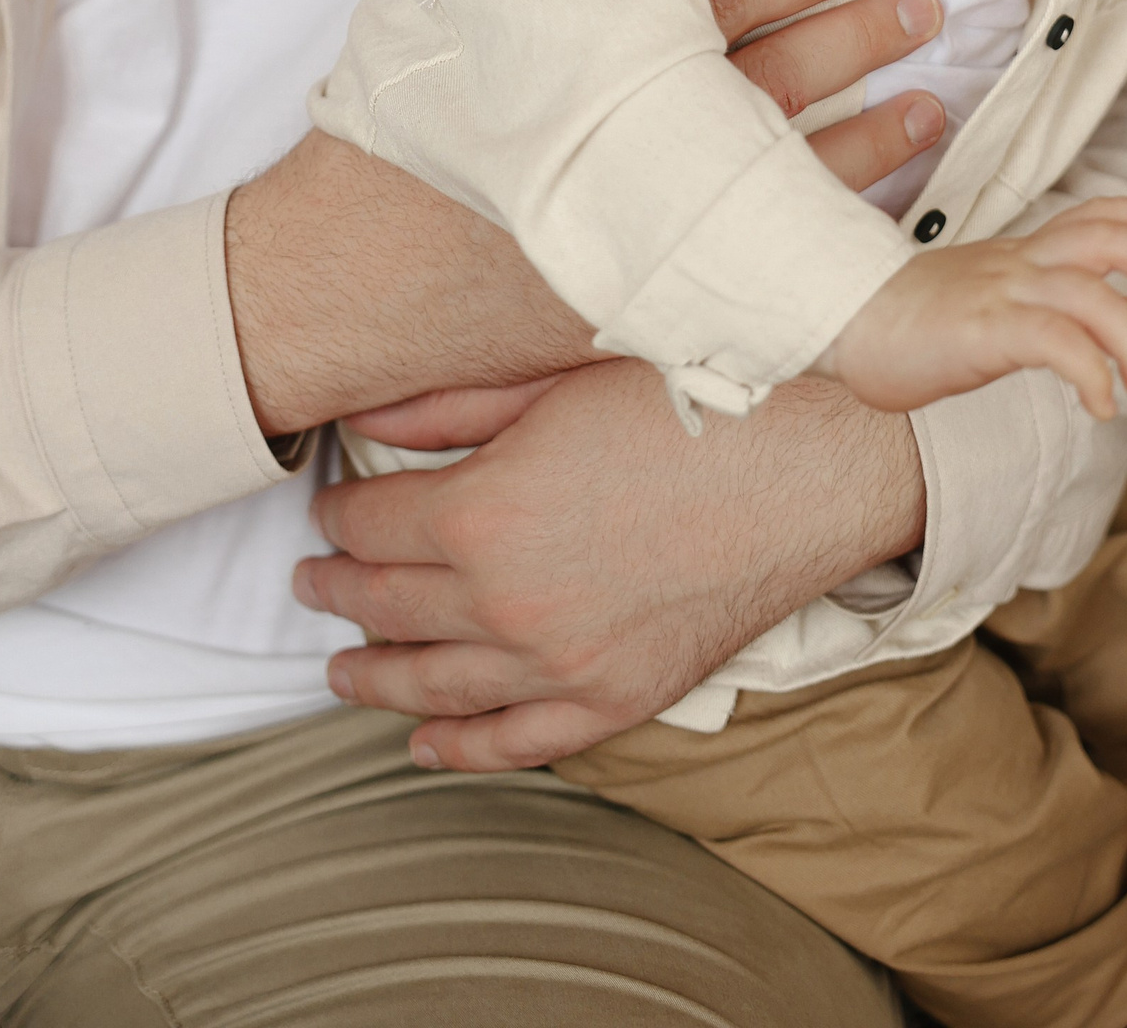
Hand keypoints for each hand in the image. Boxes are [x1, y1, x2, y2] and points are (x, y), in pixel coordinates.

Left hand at [296, 361, 924, 769]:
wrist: (815, 456)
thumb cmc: (696, 395)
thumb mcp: (558, 378)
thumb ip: (454, 405)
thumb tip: (368, 417)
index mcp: (484, 513)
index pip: (371, 524)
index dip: (341, 513)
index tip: (330, 504)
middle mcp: (507, 603)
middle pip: (388, 607)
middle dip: (339, 592)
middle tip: (311, 583)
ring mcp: (562, 664)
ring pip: (434, 687)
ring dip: (375, 677)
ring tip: (340, 665)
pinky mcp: (617, 698)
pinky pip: (516, 742)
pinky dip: (459, 749)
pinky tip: (423, 742)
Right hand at [326, 0, 947, 453]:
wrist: (334, 283)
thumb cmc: (388, 148)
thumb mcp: (455, 34)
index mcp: (584, 57)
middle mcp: (621, 139)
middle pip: (772, 73)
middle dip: (855, 33)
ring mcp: (637, 224)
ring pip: (782, 165)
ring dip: (865, 129)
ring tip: (927, 94)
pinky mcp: (637, 299)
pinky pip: (759, 255)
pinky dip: (820, 227)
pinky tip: (876, 216)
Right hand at [818, 197, 1126, 420]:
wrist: (834, 321)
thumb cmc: (898, 324)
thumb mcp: (974, 305)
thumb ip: (1020, 307)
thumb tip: (1068, 333)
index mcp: (1015, 256)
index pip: (1094, 216)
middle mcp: (1015, 264)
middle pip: (1105, 236)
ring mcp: (999, 293)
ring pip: (1092, 294)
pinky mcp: (981, 330)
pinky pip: (1055, 341)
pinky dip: (1092, 371)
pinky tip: (1101, 405)